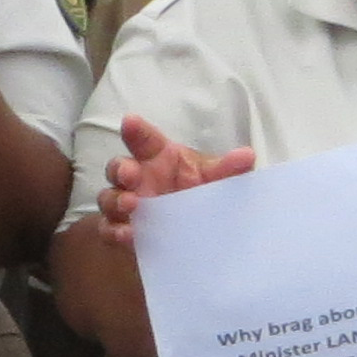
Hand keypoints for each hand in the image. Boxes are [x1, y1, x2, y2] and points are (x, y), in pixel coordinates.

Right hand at [93, 115, 258, 243]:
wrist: (194, 232)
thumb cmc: (198, 194)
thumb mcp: (215, 181)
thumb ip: (228, 169)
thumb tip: (248, 156)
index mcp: (158, 158)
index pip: (143, 139)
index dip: (136, 130)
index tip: (130, 121)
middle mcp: (138, 178)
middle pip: (119, 167)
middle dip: (120, 169)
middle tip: (130, 175)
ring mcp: (127, 204)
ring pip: (108, 197)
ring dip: (116, 200)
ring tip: (132, 206)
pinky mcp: (122, 229)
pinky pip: (108, 228)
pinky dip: (114, 231)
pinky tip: (127, 234)